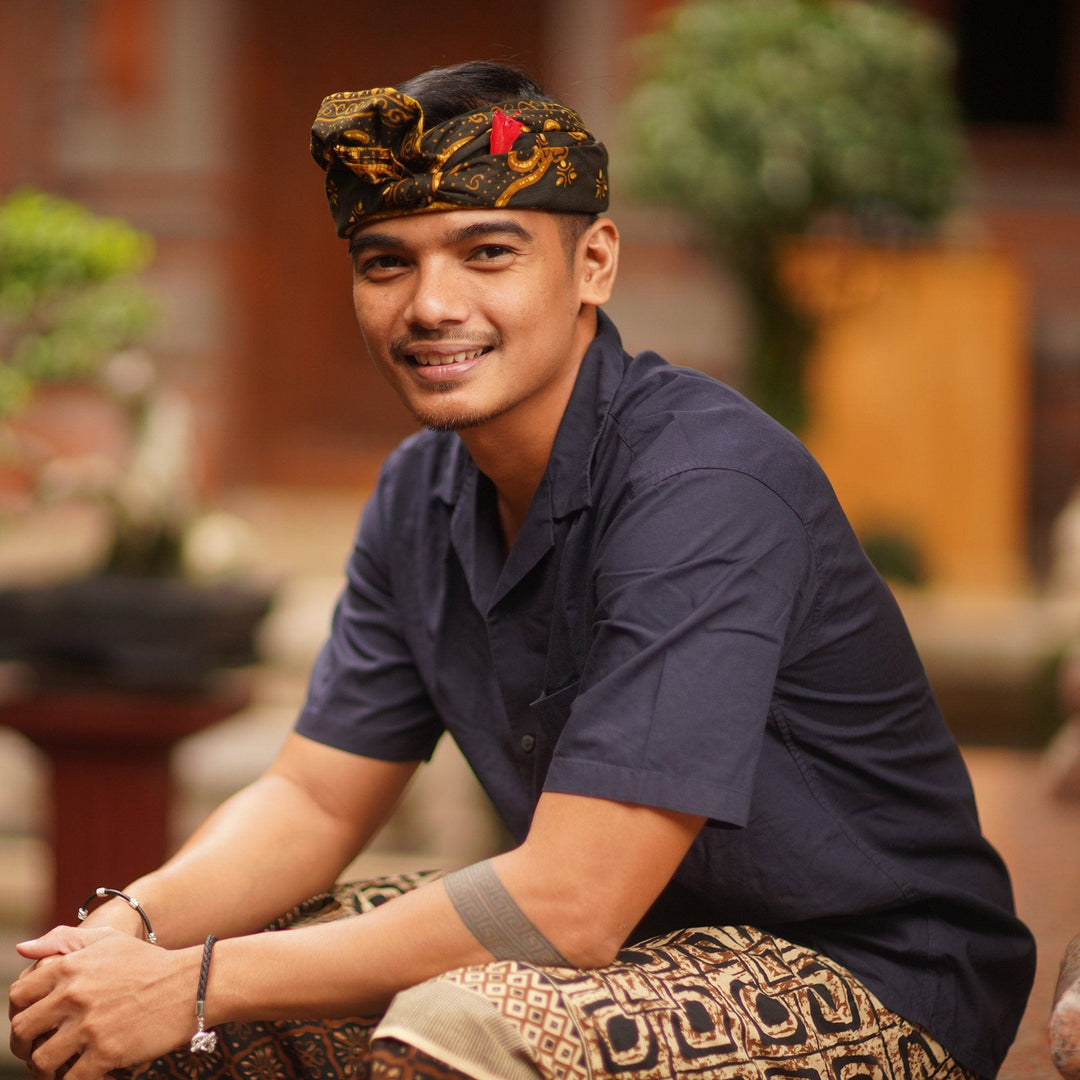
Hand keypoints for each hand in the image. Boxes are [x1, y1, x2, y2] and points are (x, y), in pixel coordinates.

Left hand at [9, 926, 200, 1078]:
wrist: (191, 984)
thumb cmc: (149, 963)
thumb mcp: (108, 940)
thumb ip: (63, 940)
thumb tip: (22, 948)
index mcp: (70, 967)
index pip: (18, 996)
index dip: (20, 1012)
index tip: (34, 1022)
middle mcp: (74, 995)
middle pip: (22, 1031)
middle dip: (26, 1045)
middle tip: (42, 1049)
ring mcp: (89, 1025)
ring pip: (41, 1061)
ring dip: (47, 1068)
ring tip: (63, 1065)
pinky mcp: (106, 1052)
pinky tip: (90, 1072)